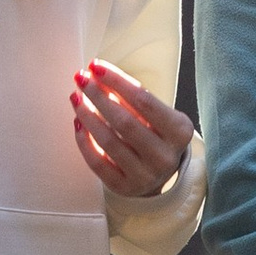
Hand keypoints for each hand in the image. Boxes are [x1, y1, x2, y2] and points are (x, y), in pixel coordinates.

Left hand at [72, 57, 195, 198]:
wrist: (159, 173)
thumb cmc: (155, 134)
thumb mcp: (158, 114)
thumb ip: (134, 96)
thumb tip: (97, 75)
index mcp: (179, 132)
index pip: (144, 100)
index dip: (117, 81)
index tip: (95, 66)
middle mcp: (165, 156)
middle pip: (124, 121)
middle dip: (98, 96)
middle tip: (81, 79)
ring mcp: (146, 176)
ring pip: (108, 142)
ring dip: (87, 116)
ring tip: (76, 98)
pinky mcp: (124, 188)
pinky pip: (97, 163)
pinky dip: (84, 141)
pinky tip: (78, 123)